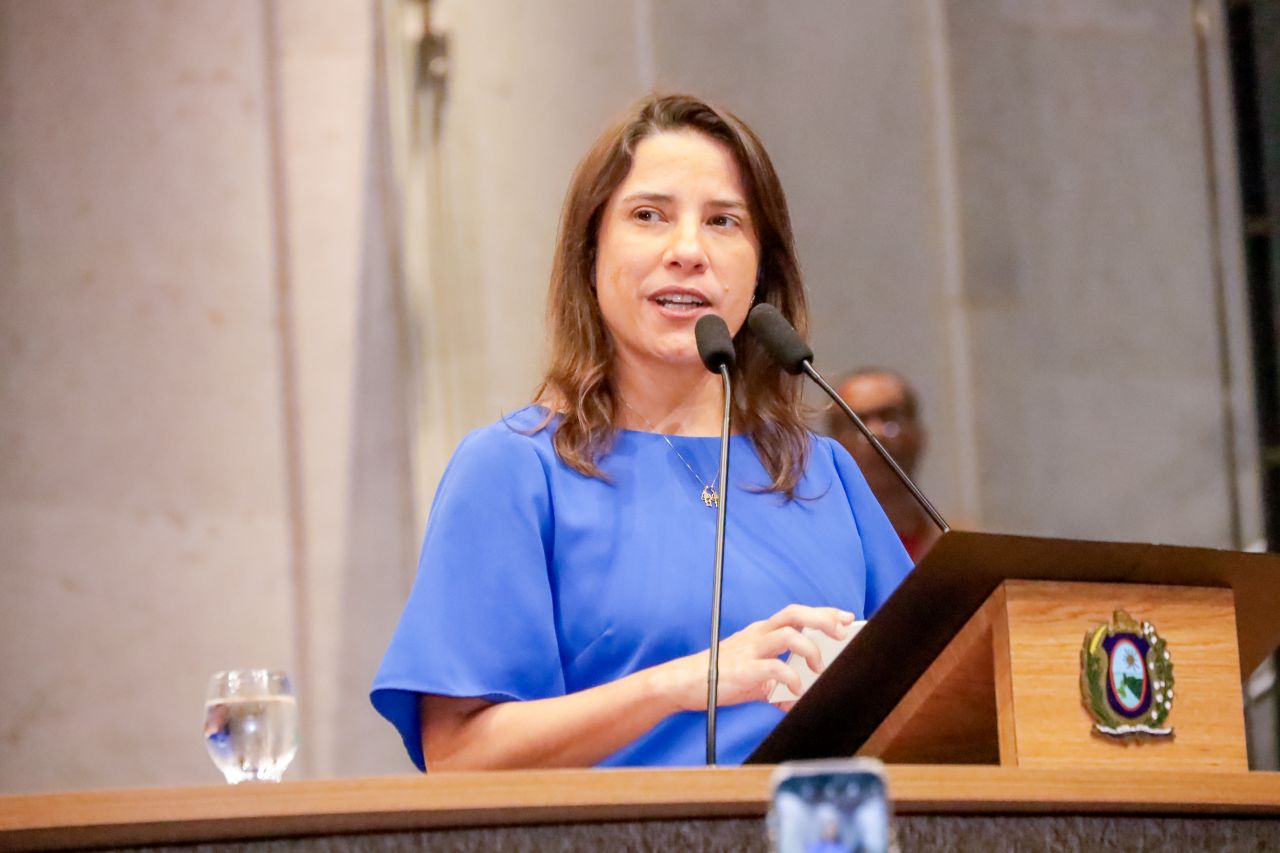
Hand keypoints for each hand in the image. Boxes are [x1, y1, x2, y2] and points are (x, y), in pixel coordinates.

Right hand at [650, 604, 854, 712]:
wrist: (686, 684)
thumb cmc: (721, 677)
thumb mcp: (756, 677)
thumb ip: (778, 685)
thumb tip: (798, 701)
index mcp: (763, 632)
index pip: (798, 614)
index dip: (824, 614)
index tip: (847, 618)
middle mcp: (759, 634)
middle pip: (795, 615)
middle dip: (823, 620)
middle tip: (842, 634)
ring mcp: (751, 649)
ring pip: (788, 635)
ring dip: (810, 650)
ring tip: (817, 668)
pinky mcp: (744, 669)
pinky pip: (775, 668)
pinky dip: (791, 679)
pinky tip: (795, 691)